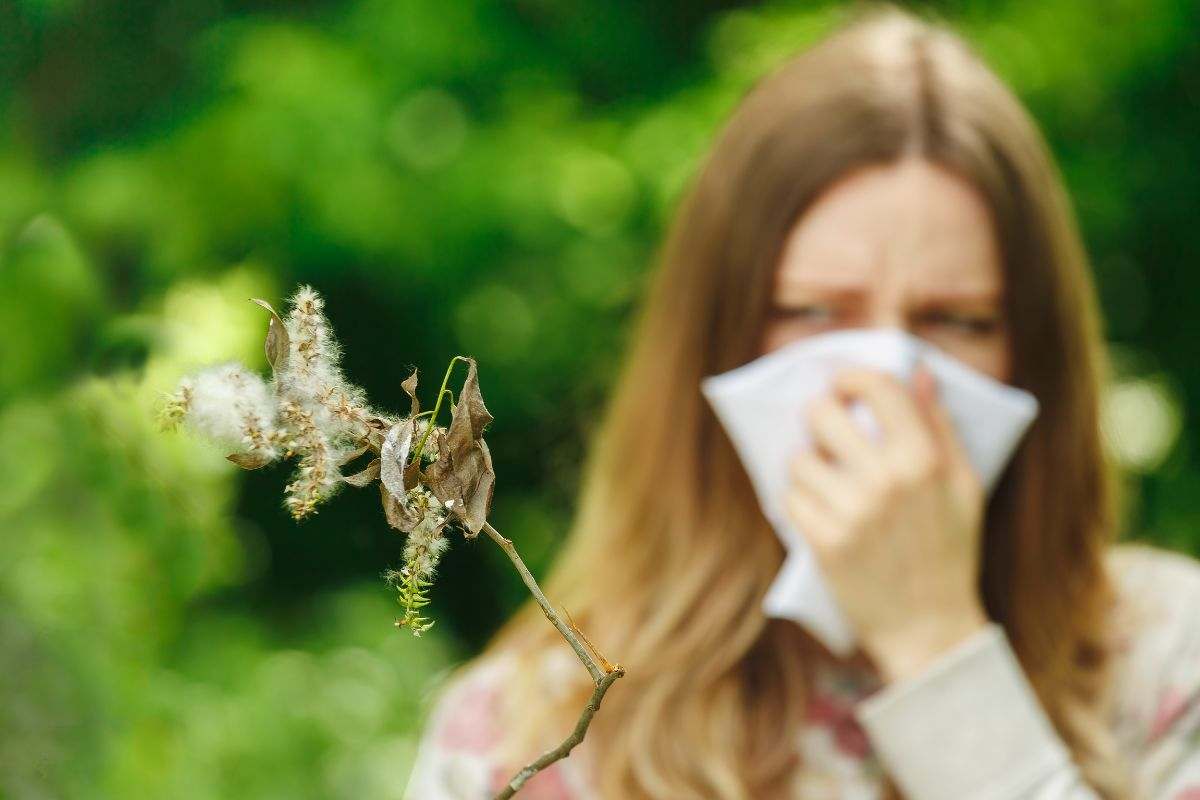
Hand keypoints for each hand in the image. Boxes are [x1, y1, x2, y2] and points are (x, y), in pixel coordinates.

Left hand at [785, 363, 989, 683]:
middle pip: (822, 413)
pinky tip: (820, 513)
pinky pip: (789, 499)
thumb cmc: (950, 552)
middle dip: (818, 417)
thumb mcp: (963, 486)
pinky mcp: (824, 543)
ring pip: (798, 458)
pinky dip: (799, 503)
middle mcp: (887, 480)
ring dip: (807, 466)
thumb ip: (940, 425)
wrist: (930, 628)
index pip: (877, 386)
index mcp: (925, 459)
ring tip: (826, 482)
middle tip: (825, 433)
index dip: (850, 378)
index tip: (842, 386)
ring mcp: (852, 512)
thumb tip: (920, 372)